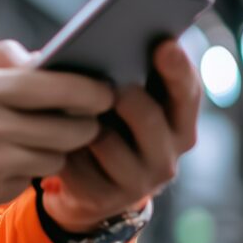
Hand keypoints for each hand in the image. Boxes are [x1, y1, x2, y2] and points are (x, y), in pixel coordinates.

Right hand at [0, 40, 113, 221]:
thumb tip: (43, 61)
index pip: (59, 89)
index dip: (92, 90)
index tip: (105, 90)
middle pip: (70, 129)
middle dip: (84, 122)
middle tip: (83, 115)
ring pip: (55, 157)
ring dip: (56, 146)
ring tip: (40, 134)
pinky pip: (29, 180)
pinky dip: (27, 169)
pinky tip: (6, 157)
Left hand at [40, 40, 200, 231]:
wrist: (91, 184)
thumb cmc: (104, 121)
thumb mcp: (117, 98)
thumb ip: (112, 68)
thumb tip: (57, 47)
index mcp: (178, 122)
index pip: (188, 92)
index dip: (177, 68)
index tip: (164, 44)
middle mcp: (167, 155)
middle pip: (149, 118)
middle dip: (126, 97)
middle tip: (110, 84)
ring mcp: (138, 182)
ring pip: (106, 142)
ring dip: (85, 122)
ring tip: (68, 108)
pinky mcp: (104, 199)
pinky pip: (77, 164)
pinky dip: (63, 147)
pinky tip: (54, 138)